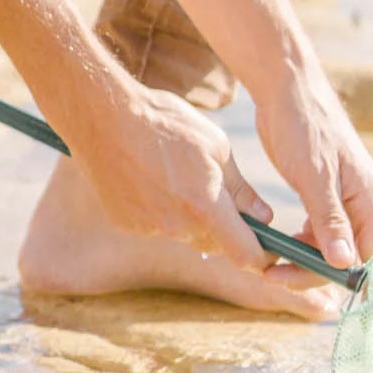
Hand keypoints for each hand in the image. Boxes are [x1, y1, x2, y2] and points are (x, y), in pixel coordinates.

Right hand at [79, 82, 277, 276]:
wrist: (105, 116)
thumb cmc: (166, 122)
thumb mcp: (215, 145)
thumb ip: (241, 188)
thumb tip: (264, 216)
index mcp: (205, 205)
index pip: (244, 254)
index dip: (262, 256)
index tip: (268, 250)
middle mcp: (178, 226)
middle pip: (214, 245)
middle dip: (224, 229)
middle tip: (218, 194)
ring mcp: (149, 228)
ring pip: (184, 235)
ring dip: (190, 218)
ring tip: (177, 176)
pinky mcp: (127, 225)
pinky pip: (156, 227)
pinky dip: (161, 212)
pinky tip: (150, 179)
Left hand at [252, 61, 372, 276]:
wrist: (286, 88)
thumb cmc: (304, 125)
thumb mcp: (314, 175)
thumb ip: (330, 220)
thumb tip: (344, 263)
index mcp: (368, 197)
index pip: (365, 255)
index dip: (336, 276)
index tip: (298, 283)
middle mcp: (361, 201)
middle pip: (346, 254)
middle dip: (312, 270)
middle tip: (272, 275)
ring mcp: (342, 196)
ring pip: (330, 245)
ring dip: (304, 258)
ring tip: (271, 265)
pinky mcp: (322, 191)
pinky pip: (318, 229)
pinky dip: (300, 241)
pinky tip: (279, 244)